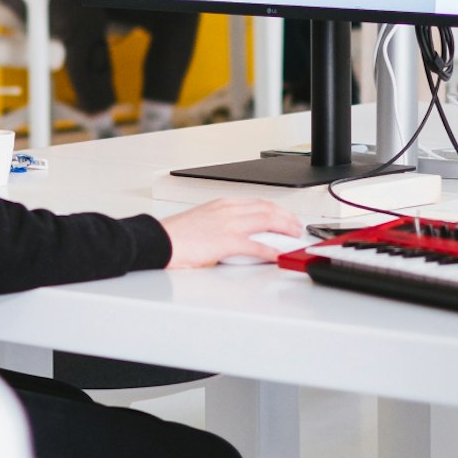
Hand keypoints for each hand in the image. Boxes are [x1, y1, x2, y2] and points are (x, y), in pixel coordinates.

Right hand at [160, 199, 303, 267]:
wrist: (159, 240)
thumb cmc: (176, 236)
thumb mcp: (202, 221)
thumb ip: (221, 224)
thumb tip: (237, 236)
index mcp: (222, 205)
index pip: (258, 202)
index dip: (277, 210)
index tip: (286, 217)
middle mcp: (228, 210)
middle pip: (268, 209)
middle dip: (287, 218)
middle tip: (297, 228)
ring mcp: (228, 224)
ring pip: (267, 221)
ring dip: (285, 229)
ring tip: (294, 238)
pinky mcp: (226, 241)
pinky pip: (256, 246)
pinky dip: (271, 251)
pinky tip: (278, 255)